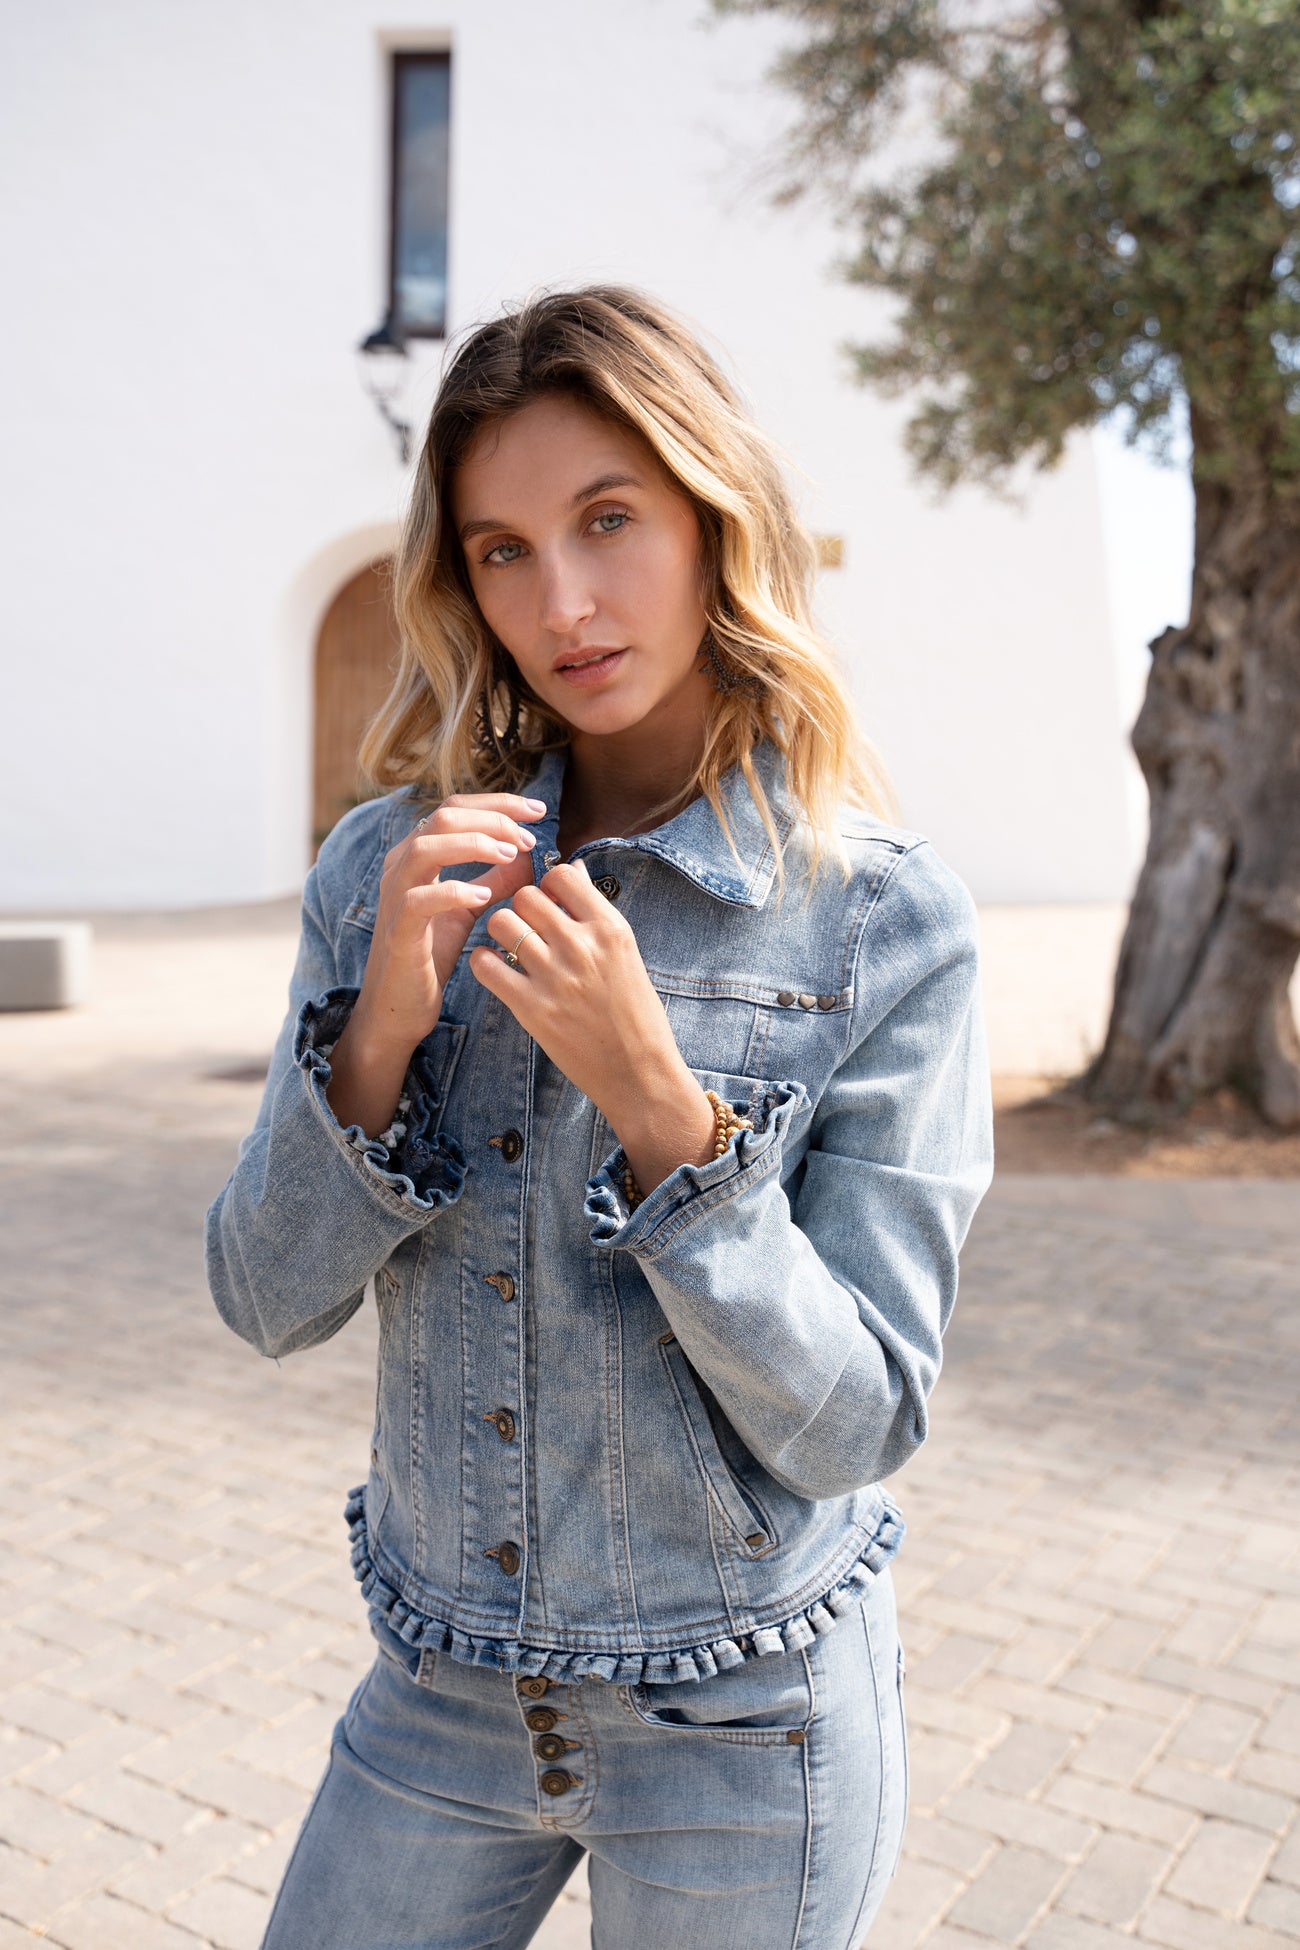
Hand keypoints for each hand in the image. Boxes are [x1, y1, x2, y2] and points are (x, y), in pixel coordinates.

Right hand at [326, 793, 545, 1135]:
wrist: (398, 1007)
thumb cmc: (432, 954)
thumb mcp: (470, 908)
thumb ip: (497, 877)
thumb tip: (531, 852)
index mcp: (417, 854)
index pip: (455, 807)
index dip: (498, 803)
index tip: (538, 810)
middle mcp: (400, 866)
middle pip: (443, 815)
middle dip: (492, 819)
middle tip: (529, 837)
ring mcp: (395, 896)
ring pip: (426, 848)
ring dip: (474, 845)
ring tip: (511, 854)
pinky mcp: (398, 930)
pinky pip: (419, 900)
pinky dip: (454, 891)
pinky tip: (485, 896)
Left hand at [469, 858, 716, 1196]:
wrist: (639, 1072)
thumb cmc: (635, 1012)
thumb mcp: (626, 954)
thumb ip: (596, 913)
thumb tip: (573, 872)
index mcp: (610, 928)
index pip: (562, 876)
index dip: (548, 885)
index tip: (550, 904)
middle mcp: (581, 946)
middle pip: (525, 896)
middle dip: (521, 908)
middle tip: (526, 928)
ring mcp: (555, 977)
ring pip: (501, 923)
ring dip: (500, 932)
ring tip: (510, 948)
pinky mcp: (532, 1008)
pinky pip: (486, 965)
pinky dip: (484, 962)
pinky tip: (497, 970)